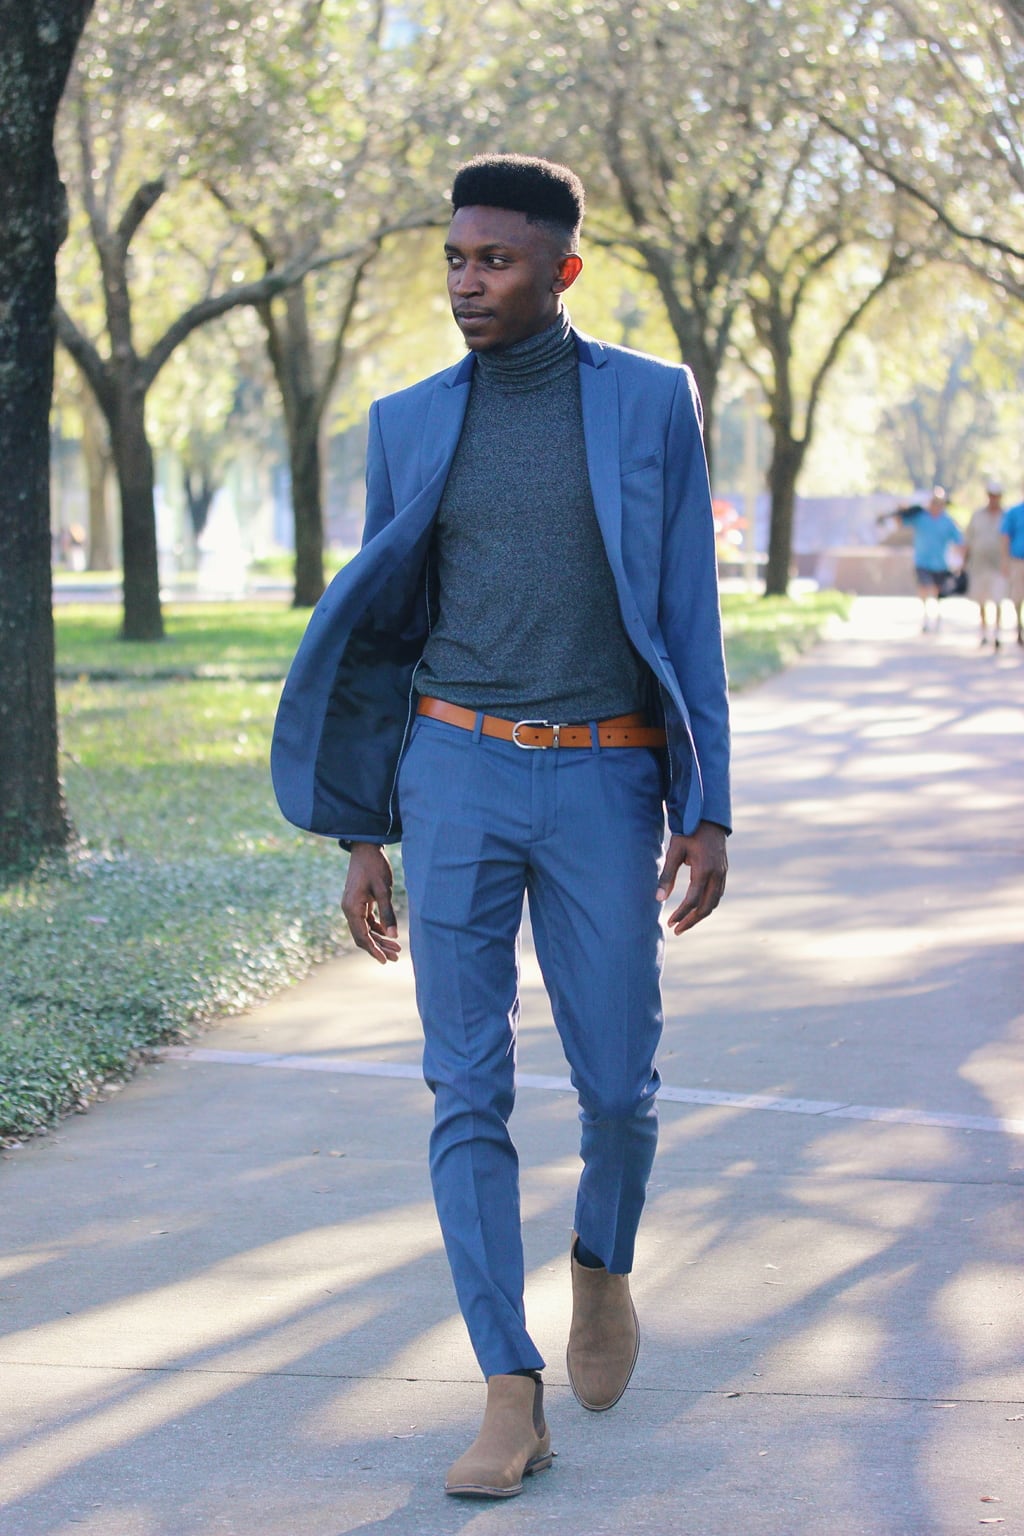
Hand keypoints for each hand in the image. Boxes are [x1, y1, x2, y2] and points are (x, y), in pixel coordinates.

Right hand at [341, 843, 400, 963]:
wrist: (366, 848)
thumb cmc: (375, 866)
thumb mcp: (383, 890)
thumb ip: (388, 913)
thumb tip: (393, 936)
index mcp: (352, 908)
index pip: (362, 936)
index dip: (373, 950)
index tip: (385, 961)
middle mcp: (349, 909)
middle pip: (362, 936)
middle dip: (378, 947)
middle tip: (395, 958)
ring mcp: (352, 906)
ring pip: (365, 929)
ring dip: (379, 939)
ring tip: (396, 949)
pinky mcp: (358, 902)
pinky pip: (366, 921)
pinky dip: (377, 929)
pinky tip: (389, 935)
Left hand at [656, 822, 727, 935]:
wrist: (708, 818)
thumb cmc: (688, 833)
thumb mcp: (674, 851)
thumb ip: (667, 876)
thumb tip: (658, 899)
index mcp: (704, 869)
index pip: (693, 900)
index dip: (681, 914)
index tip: (670, 923)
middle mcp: (717, 874)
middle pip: (707, 906)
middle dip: (691, 920)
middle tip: (677, 930)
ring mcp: (723, 873)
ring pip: (714, 902)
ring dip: (700, 915)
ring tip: (685, 922)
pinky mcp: (724, 871)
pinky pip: (718, 894)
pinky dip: (708, 904)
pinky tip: (697, 908)